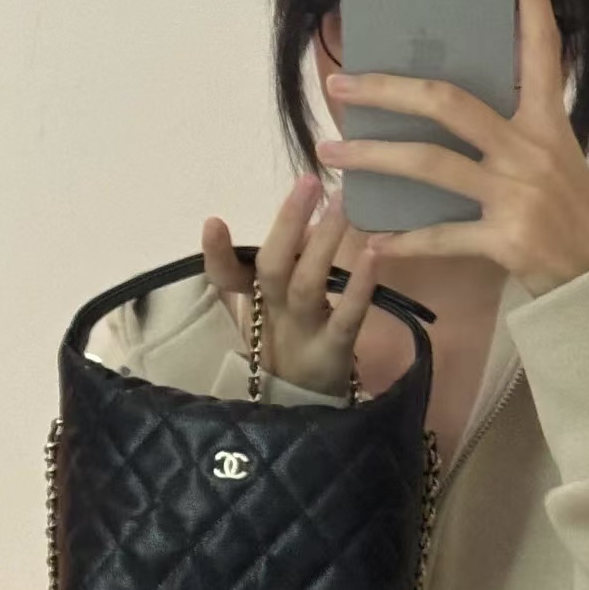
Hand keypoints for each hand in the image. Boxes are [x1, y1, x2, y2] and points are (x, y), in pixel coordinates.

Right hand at [201, 176, 378, 398]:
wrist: (309, 408)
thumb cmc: (295, 346)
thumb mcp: (281, 307)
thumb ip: (290, 264)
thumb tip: (307, 215)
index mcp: (257, 302)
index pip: (226, 276)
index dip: (217, 253)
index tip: (213, 222)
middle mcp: (275, 314)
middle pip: (272, 267)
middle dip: (287, 223)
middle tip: (308, 181)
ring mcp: (303, 333)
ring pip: (307, 284)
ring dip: (323, 243)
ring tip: (340, 205)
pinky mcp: (333, 352)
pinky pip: (346, 317)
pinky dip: (360, 287)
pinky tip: (374, 256)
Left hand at [315, 0, 588, 297]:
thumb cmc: (571, 214)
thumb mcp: (556, 157)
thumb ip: (514, 127)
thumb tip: (451, 104)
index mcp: (548, 121)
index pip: (542, 44)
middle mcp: (532, 150)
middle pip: (448, 102)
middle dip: (387, 90)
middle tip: (340, 84)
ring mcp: (518, 195)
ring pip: (429, 164)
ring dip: (372, 159)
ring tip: (332, 152)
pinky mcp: (506, 239)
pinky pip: (440, 235)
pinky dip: (402, 239)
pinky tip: (373, 235)